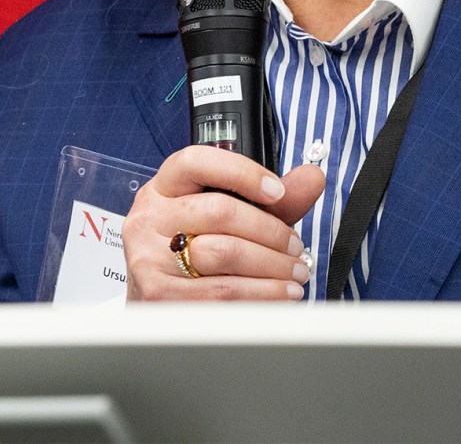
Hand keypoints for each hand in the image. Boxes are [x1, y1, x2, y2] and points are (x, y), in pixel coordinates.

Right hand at [123, 145, 324, 301]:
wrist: (157, 300)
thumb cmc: (195, 248)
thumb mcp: (228, 216)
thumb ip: (270, 199)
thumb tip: (311, 177)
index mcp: (165, 186)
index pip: (197, 161)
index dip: (242, 172)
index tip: (277, 191)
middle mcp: (150, 216)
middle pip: (220, 211)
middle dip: (270, 230)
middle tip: (296, 246)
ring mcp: (148, 256)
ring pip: (223, 253)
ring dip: (271, 266)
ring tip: (295, 273)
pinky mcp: (156, 294)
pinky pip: (219, 293)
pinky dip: (259, 295)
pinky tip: (279, 294)